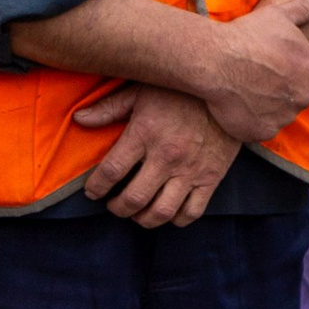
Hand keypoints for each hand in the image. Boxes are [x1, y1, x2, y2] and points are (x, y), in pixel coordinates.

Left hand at [74, 83, 240, 226]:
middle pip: (133, 199)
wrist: (229, 89)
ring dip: (143, 219)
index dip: (96, 188)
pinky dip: (176, 219)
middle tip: (112, 205)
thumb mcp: (140, 91)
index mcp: (145, 133)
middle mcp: (166, 156)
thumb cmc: (179, 89)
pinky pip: (192, 212)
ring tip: (136, 214)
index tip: (91, 192)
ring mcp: (190, 170)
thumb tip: (79, 119)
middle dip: (116, 208)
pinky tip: (166, 212)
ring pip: (161, 212)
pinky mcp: (211, 178)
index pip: (111, 171)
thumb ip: (109, 108)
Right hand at [195, 4, 308, 143]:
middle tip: (260, 81)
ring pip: (280, 116)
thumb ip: (303, 9)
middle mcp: (303, 96)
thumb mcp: (278, 15)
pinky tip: (237, 106)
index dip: (299, 79)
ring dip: (269, 109)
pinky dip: (252, 122)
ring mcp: (284, 116)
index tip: (280, 74)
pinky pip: (261, 130)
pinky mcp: (263, 132)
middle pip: (298, 101)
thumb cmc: (247, 35)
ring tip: (246, 92)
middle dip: (284, 94)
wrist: (216, 59)